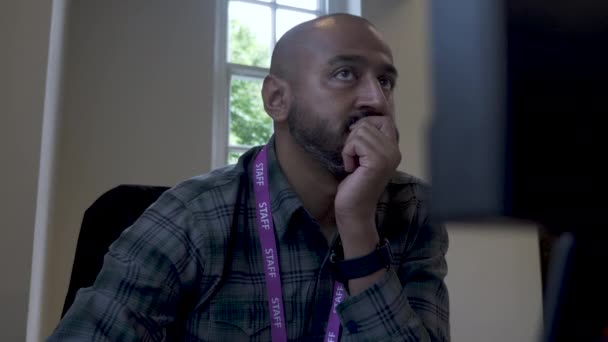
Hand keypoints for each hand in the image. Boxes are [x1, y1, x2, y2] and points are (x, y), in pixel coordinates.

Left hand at [334, 116, 400, 246]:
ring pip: (360, 131)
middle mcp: (395, 151)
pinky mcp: (377, 161)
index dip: (365, 126)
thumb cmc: (354, 183)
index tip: (357, 146)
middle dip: (353, 139)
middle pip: (368, 123)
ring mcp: (388, 156)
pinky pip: (355, 142)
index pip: (383, 119)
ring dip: (349, 147)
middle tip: (354, 159)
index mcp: (394, 148)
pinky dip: (347, 154)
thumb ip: (368, 139)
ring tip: (353, 164)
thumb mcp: (364, 156)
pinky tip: (351, 169)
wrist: (354, 209)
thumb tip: (359, 119)